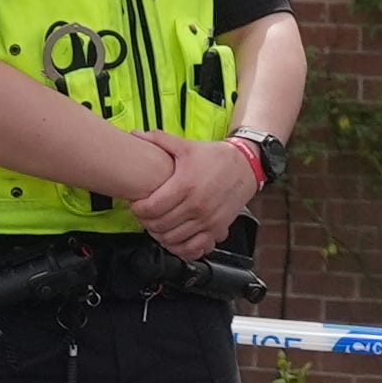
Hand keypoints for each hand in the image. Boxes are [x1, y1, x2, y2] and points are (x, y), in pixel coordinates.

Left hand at [130, 134, 258, 259]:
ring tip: (158, 224)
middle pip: (158, 226)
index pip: (151, 208)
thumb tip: (135, 134)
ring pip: (172, 239)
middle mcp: (197, 205)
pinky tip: (175, 238)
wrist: (247, 165)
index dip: (137, 209)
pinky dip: (180, 248)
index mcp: (186, 185)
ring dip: (160, 235)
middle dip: (146, 222)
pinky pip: (193, 248)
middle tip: (145, 215)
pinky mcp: (217, 228)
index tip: (137, 204)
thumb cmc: (215, 157)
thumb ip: (159, 140)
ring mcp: (208, 219)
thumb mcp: (187, 146)